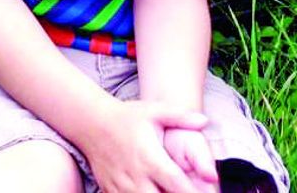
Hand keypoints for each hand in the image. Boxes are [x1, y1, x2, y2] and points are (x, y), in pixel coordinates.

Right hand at [81, 100, 208, 192]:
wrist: (91, 122)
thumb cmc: (127, 117)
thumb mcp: (154, 111)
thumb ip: (180, 116)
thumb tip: (204, 121)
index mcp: (150, 158)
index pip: (176, 184)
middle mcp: (136, 176)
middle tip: (188, 192)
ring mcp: (121, 187)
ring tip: (168, 191)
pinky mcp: (110, 191)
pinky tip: (150, 191)